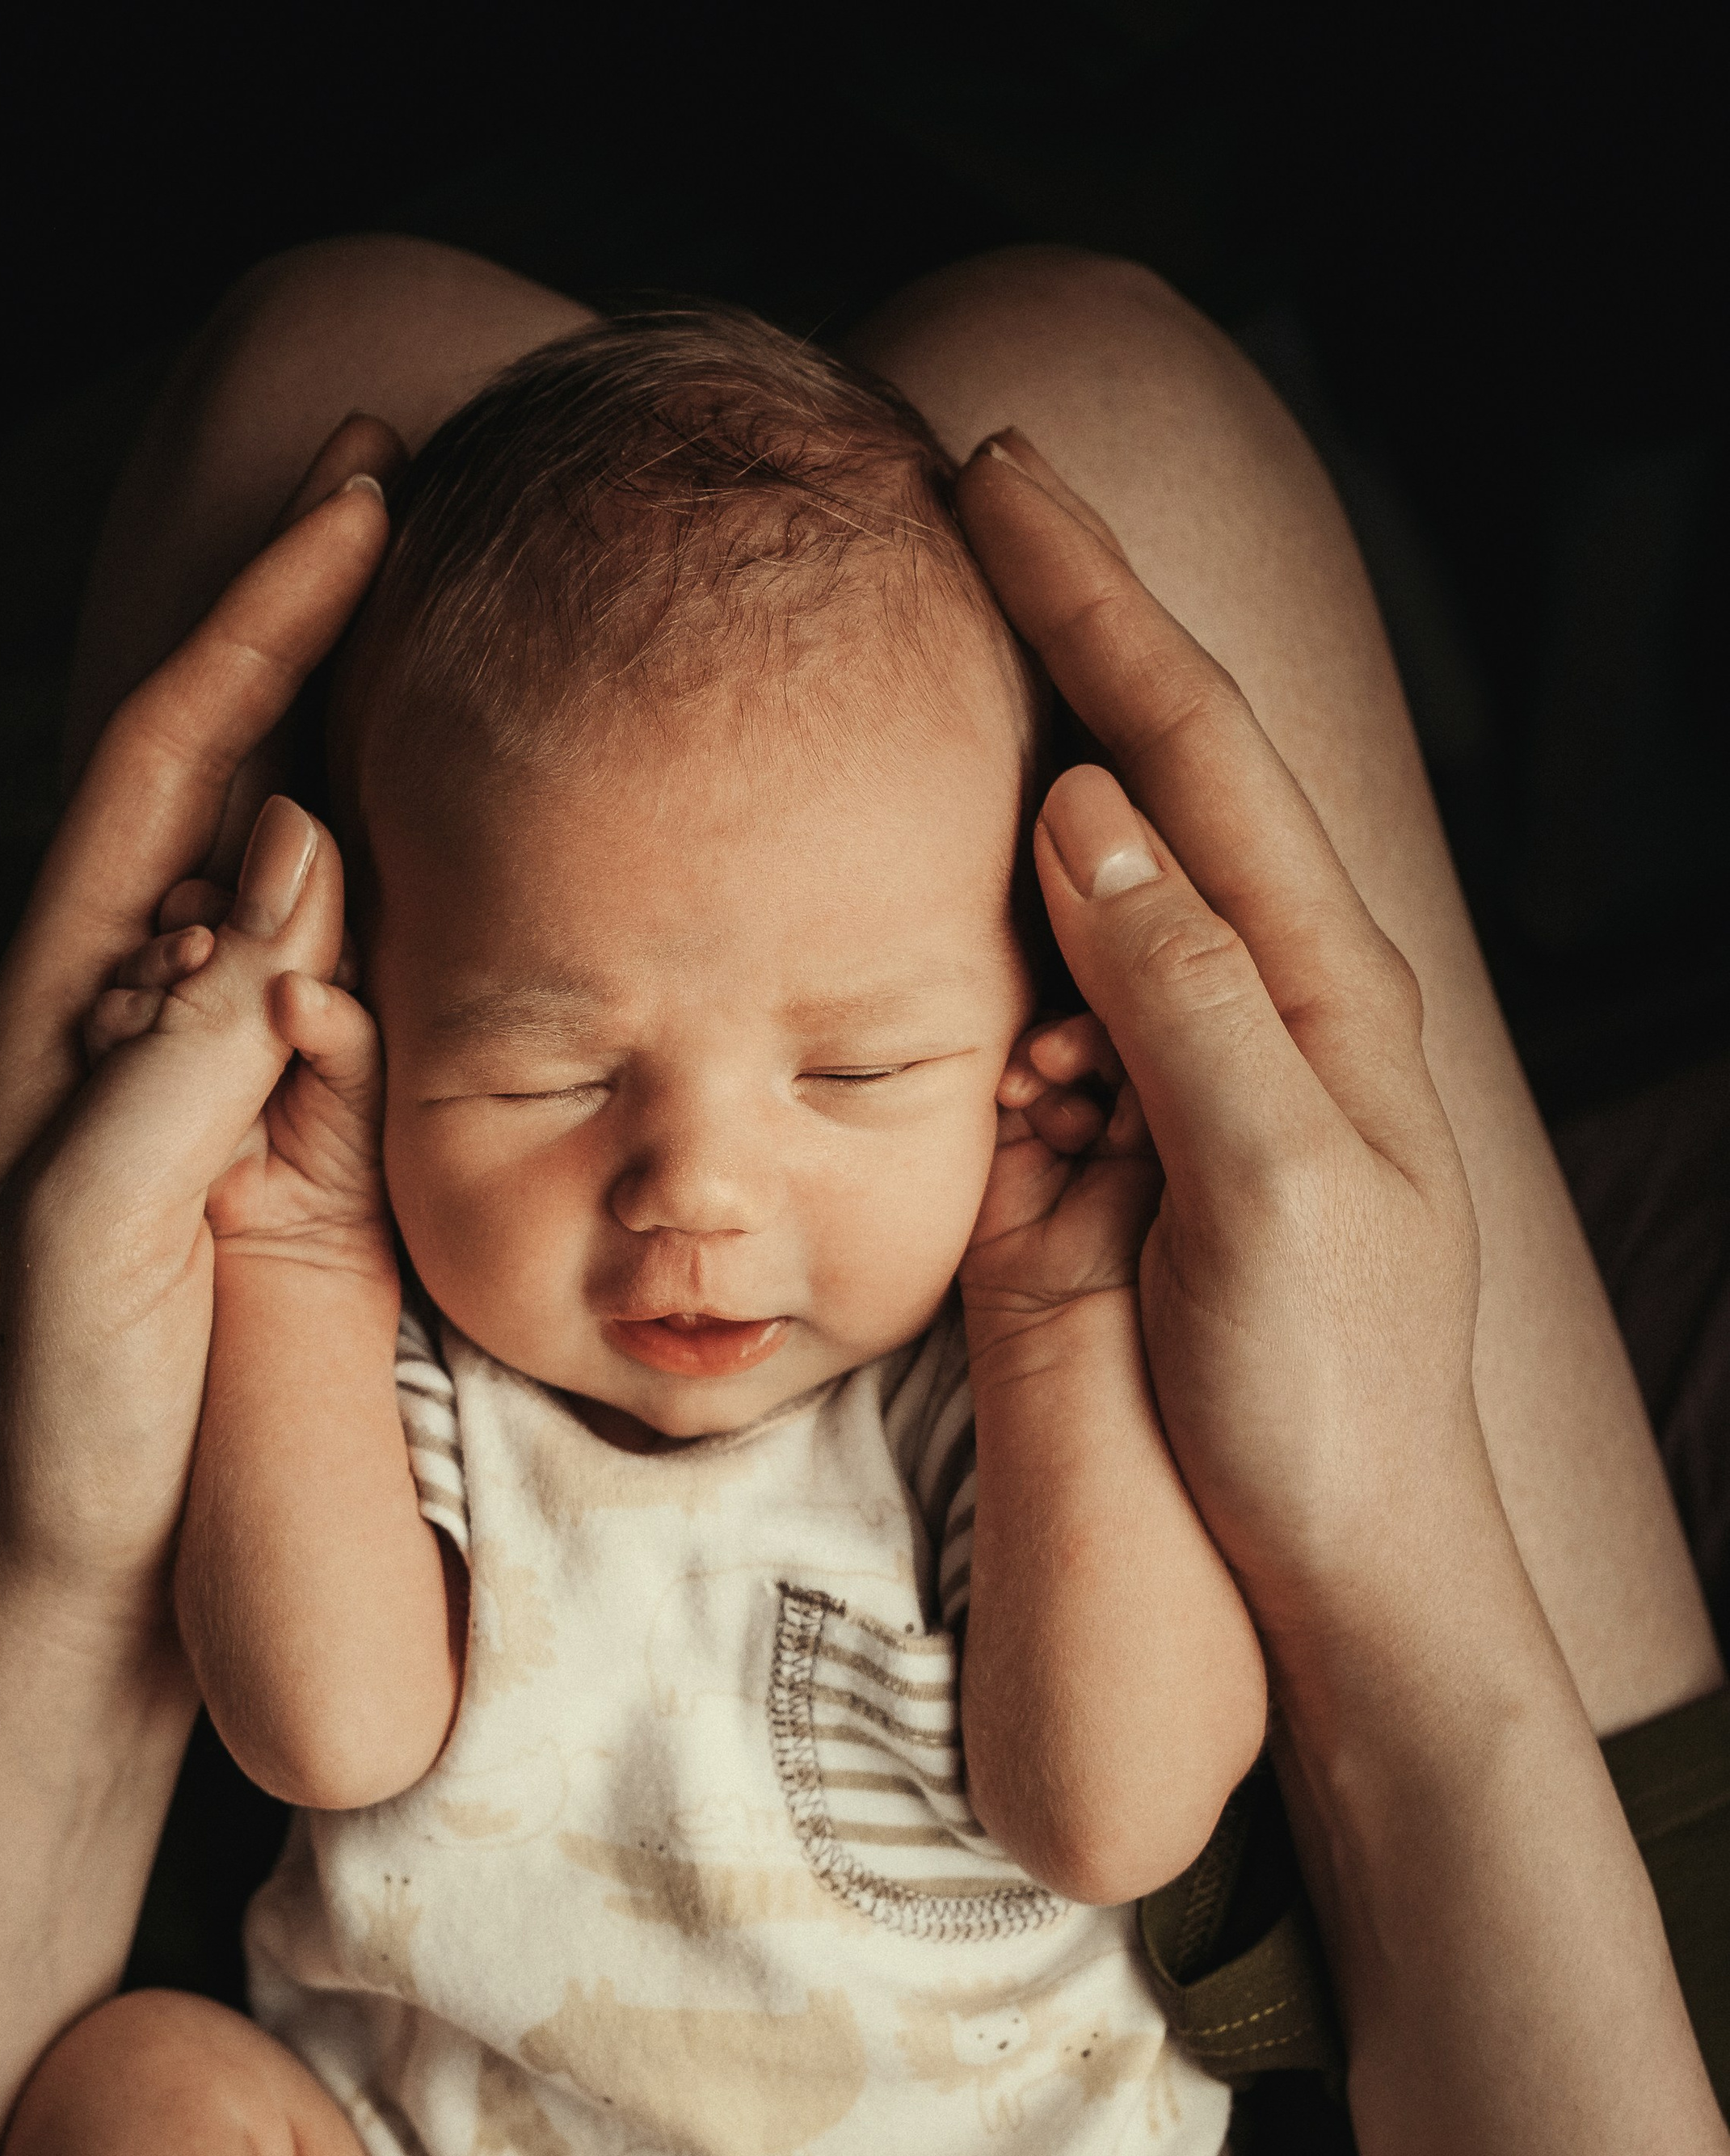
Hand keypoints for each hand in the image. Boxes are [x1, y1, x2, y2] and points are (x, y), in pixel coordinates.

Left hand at [0, 425, 393, 1625]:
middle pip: (229, 774)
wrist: (81, 1591)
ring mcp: (206, 1078)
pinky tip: (472, 858)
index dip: (261, 623)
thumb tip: (288, 860)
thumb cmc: (62, 1433)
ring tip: (474, 635)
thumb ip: (178, 1054)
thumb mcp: (97, 1240)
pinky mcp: (270, 1152)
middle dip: (317, 632)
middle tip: (429, 502)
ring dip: (376, 745)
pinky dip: (408, 898)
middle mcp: (131, 1016)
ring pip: (295, 870)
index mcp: (62, 1014)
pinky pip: (344, 990)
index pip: (168, 765)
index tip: (362, 500)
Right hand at [954, 433, 1488, 1648]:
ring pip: (1094, 865)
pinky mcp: (1126, 1141)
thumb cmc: (1327, 1395)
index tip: (999, 479)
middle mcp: (1264, 996)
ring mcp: (1192, 1065)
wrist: (1340, 1561)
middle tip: (967, 495)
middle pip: (1155, 765)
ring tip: (929, 635)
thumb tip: (1090, 814)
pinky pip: (1047, 992)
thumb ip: (1185, 994)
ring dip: (1015, 746)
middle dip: (1064, 626)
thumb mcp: (1271, 1184)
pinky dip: (988, 912)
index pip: (1196, 748)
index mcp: (1324, 985)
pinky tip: (940, 862)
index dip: (1094, 606)